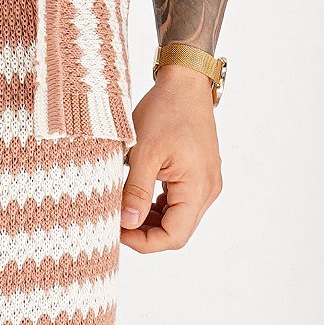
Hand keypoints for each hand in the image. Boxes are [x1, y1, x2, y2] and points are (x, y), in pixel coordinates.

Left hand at [119, 64, 220, 252]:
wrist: (184, 83)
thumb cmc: (165, 111)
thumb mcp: (143, 152)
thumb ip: (135, 191)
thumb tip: (127, 223)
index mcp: (198, 188)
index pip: (174, 236)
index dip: (144, 241)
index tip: (117, 229)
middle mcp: (208, 190)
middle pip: (176, 231)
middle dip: (145, 232)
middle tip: (115, 219)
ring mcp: (205, 183)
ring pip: (177, 218)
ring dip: (150, 220)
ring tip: (122, 207)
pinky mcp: (198, 175)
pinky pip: (179, 202)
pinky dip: (158, 206)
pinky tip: (137, 197)